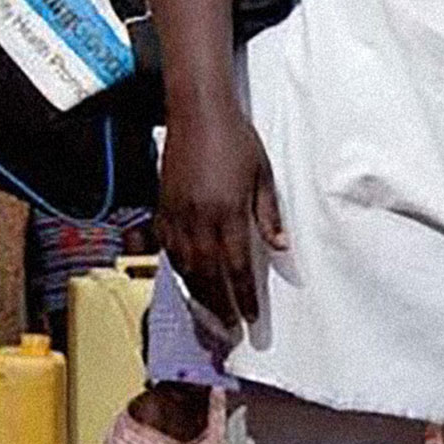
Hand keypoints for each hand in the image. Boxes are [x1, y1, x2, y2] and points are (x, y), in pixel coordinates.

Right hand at [156, 91, 283, 330]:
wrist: (197, 111)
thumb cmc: (235, 139)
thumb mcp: (262, 175)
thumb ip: (269, 214)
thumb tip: (280, 247)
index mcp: (227, 211)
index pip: (237, 266)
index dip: (244, 297)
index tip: (252, 319)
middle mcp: (199, 218)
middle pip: (209, 275)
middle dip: (220, 306)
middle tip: (229, 332)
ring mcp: (177, 213)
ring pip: (186, 266)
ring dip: (198, 295)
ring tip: (208, 316)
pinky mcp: (163, 206)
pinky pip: (167, 247)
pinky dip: (177, 268)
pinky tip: (186, 279)